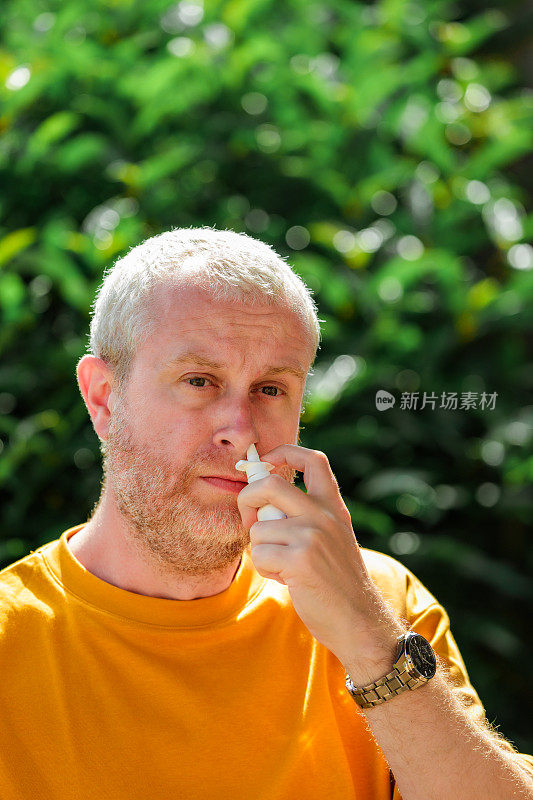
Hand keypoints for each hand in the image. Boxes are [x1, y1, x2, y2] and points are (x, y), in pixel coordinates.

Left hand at [236, 444, 401, 667]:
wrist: (359, 620)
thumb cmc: (337, 582)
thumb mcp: (332, 537)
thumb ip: (306, 515)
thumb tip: (261, 499)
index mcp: (333, 505)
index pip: (312, 458)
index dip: (284, 451)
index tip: (266, 461)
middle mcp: (324, 514)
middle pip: (268, 484)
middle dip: (246, 499)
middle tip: (251, 521)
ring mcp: (312, 535)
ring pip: (259, 528)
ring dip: (261, 551)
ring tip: (284, 566)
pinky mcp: (300, 559)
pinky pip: (260, 554)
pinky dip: (266, 570)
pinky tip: (287, 579)